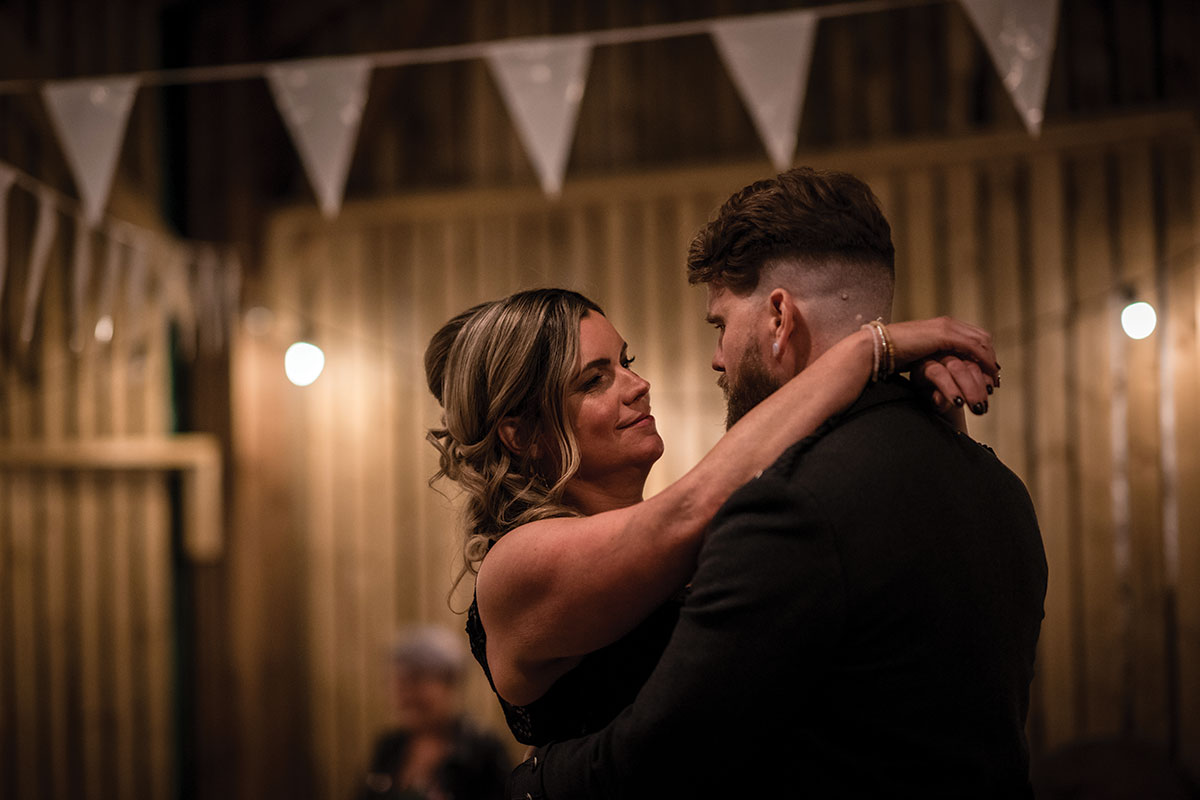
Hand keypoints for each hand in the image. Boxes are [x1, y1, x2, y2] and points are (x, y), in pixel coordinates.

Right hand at [882, 316, 997, 414]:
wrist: (876, 347)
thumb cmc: (891, 355)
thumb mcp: (919, 355)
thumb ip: (933, 357)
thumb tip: (939, 369)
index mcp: (941, 326)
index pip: (973, 336)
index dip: (984, 353)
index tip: (987, 372)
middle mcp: (947, 323)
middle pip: (982, 337)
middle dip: (990, 358)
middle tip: (993, 378)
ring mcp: (946, 326)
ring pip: (981, 342)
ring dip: (989, 361)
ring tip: (991, 381)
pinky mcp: (944, 334)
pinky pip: (973, 347)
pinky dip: (983, 361)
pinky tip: (986, 375)